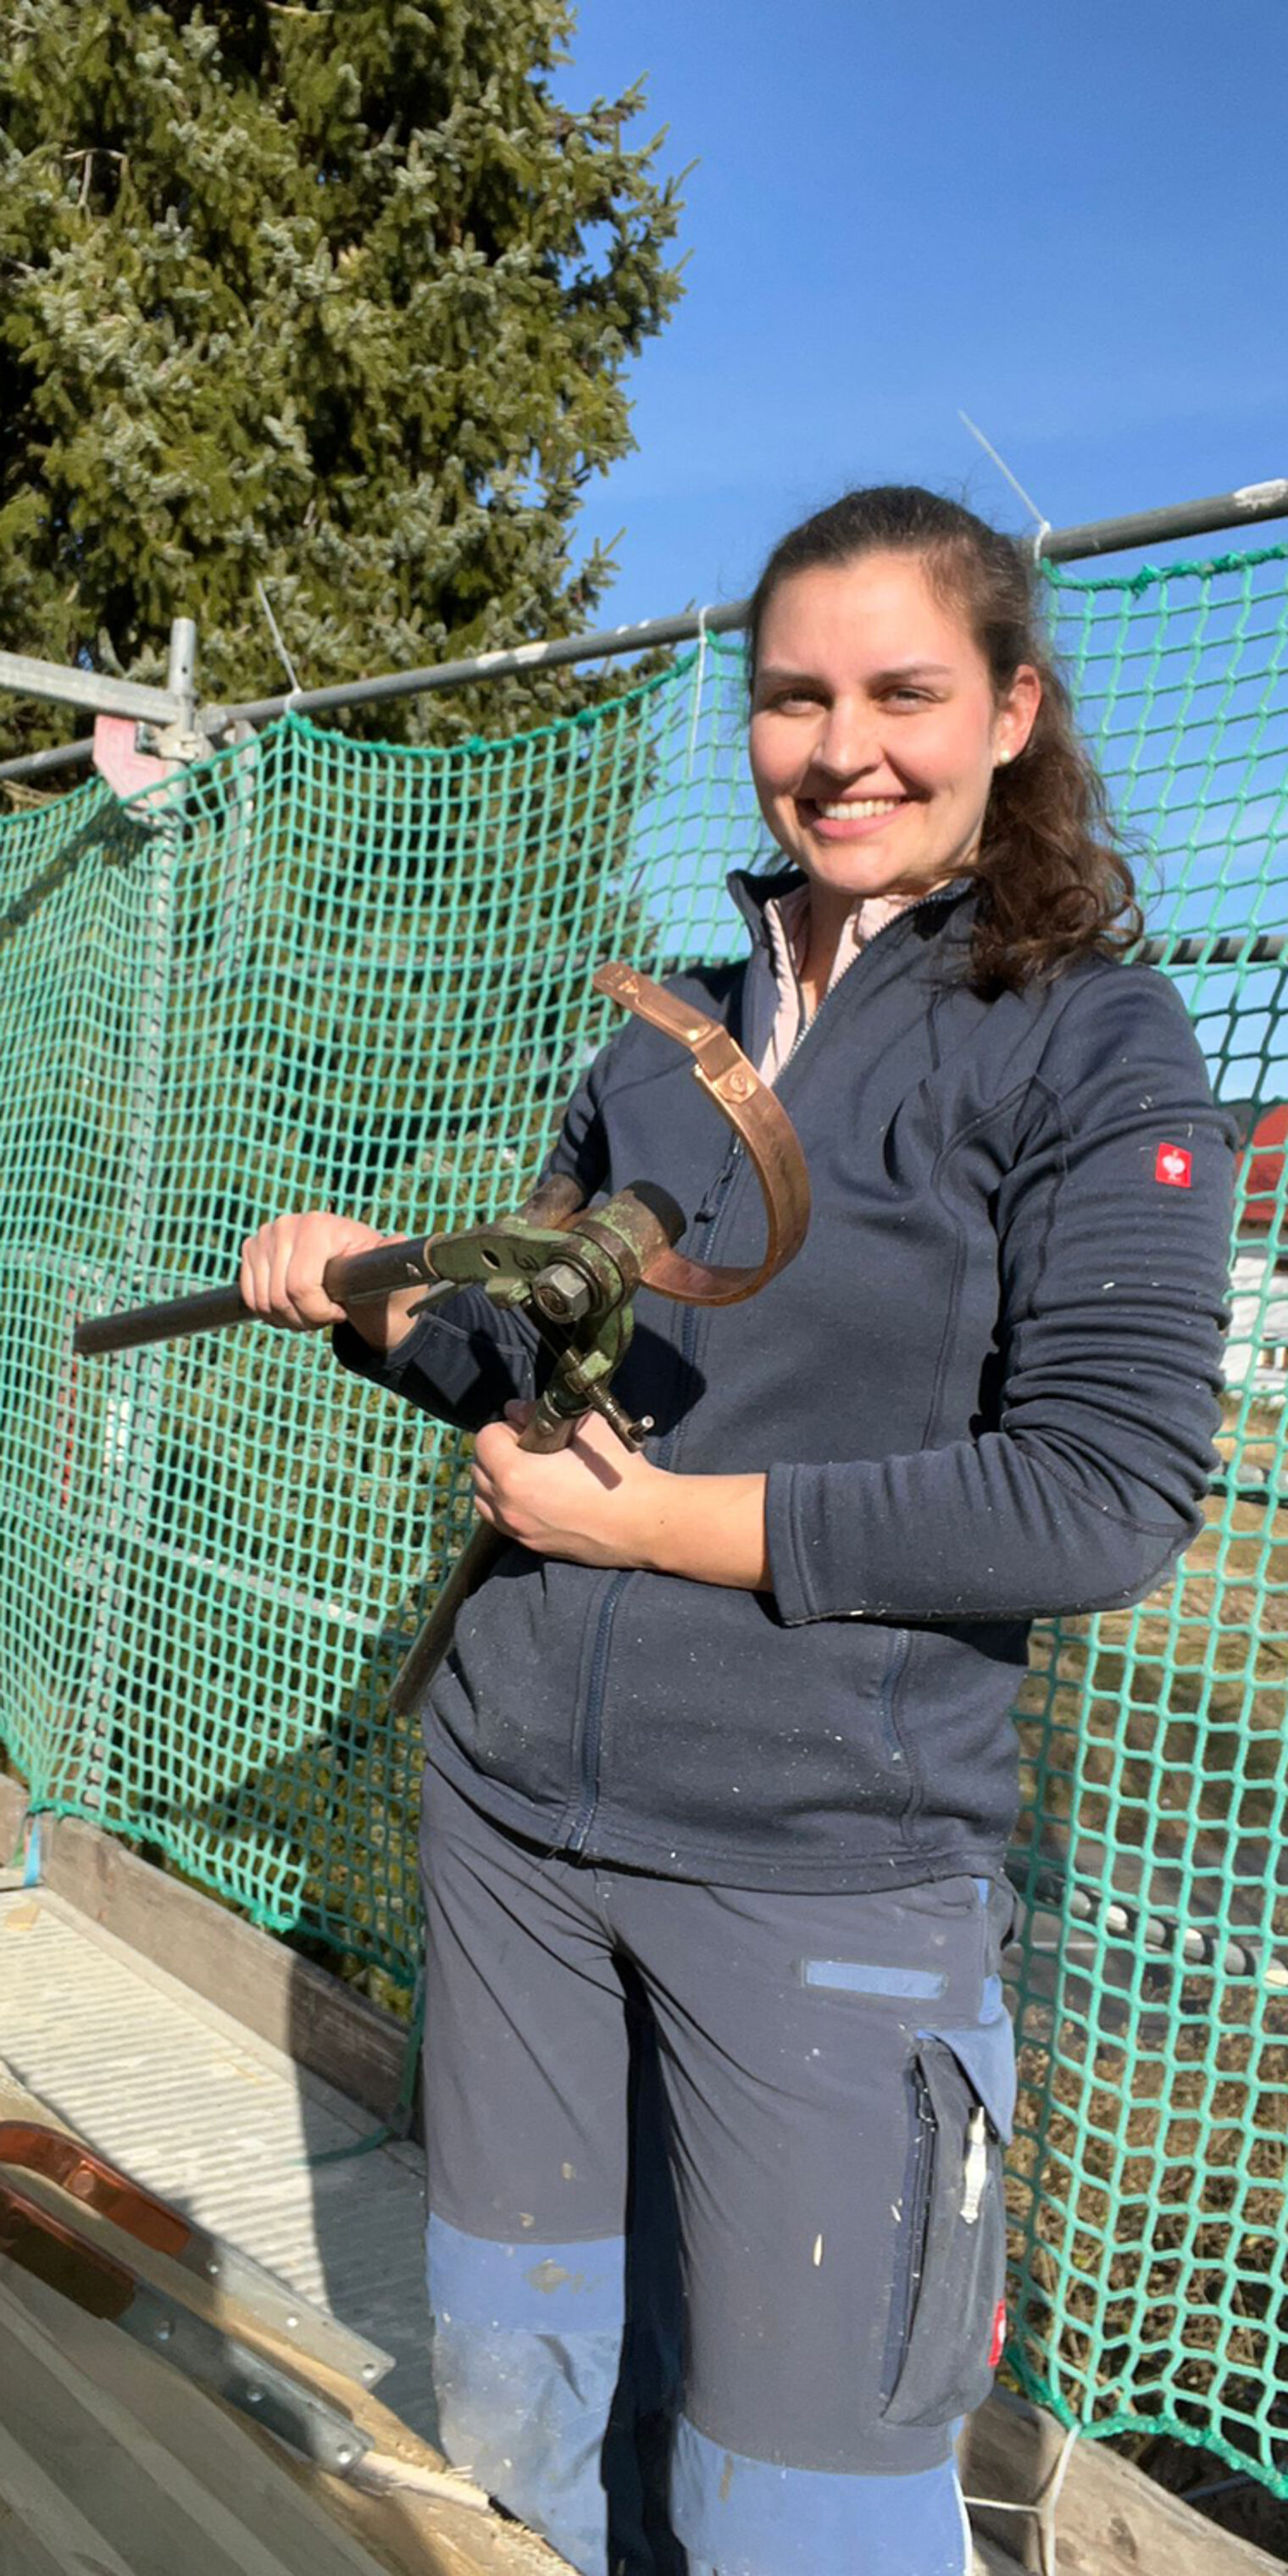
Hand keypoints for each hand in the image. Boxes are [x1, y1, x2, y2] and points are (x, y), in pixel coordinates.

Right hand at [239, 1210, 393, 1332]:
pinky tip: (292, 1308)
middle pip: (280, 1297)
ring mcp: (265, 1235)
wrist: (350, 1276)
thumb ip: (389, 1260)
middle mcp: (286, 1224)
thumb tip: (399, 1240)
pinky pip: (250, 1297)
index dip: (319, 1312)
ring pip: (263, 1301)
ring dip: (288, 1320)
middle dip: (304, 1319)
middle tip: (326, 1317)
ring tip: (312, 1313)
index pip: (301, 1286)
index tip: (340, 1313)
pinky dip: (270, 1314)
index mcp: (319, 1226)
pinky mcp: (251, 1248)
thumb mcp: (386, 1274)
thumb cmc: (373, 1278)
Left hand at [472, 1402, 661, 1569]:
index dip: (505, 1427)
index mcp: (515, 1475)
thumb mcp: (585, 1428)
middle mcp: (508, 1506)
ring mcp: (519, 1530)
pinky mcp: (533, 1546)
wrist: (644, 1521)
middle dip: (497, 1453)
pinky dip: (509, 1505)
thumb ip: (541, 1414)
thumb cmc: (619, 1474)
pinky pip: (503, 1522)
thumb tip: (516, 1411)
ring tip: (530, 1473)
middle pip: (478, 1470)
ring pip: (485, 1500)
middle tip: (529, 1446)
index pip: (484, 1439)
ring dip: (497, 1482)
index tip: (527, 1428)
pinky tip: (540, 1496)